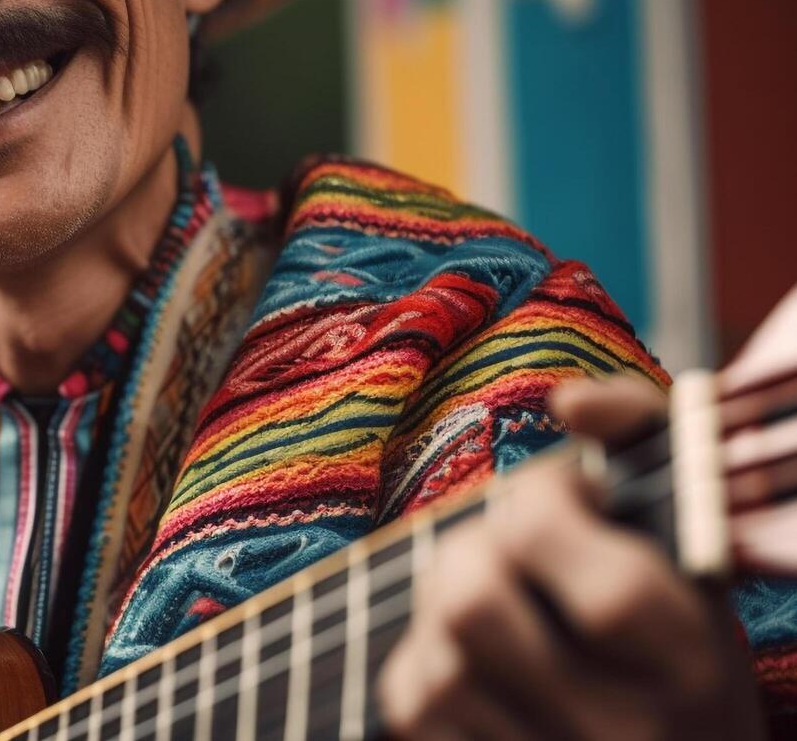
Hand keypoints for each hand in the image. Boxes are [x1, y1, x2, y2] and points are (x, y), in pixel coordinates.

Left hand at [375, 374, 766, 739]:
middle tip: (509, 544)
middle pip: (475, 607)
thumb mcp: (692, 548)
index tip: (564, 490)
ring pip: (436, 657)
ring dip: (444, 605)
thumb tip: (573, 399)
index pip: (606, 590)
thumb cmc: (676, 636)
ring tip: (492, 598)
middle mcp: (623, 731)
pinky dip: (424, 659)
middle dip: (474, 545)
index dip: (549, 504)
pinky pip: (414, 703)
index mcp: (693, 666)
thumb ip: (647, 438)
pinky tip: (471, 655)